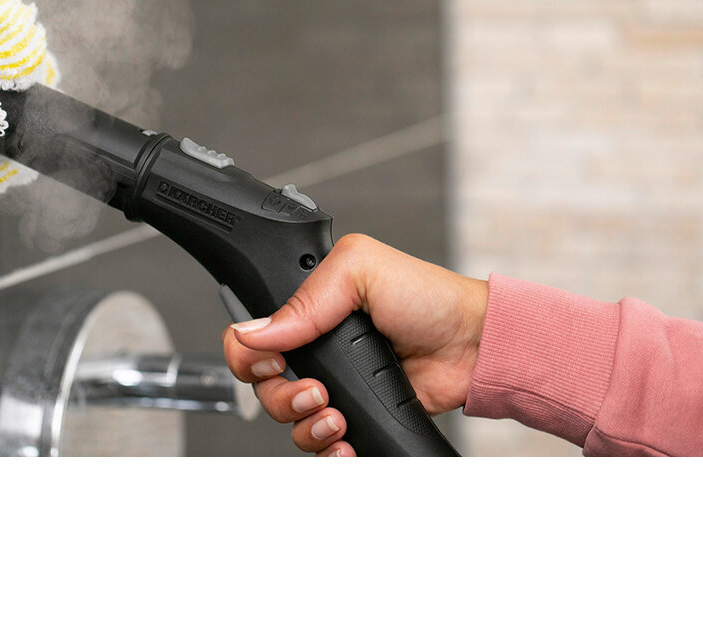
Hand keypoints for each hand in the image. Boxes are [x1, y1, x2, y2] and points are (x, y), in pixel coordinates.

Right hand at [221, 233, 488, 455]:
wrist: (472, 346)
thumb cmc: (427, 296)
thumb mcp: (359, 270)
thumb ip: (304, 299)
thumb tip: (254, 331)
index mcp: (307, 309)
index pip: (251, 335)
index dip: (249, 354)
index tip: (272, 361)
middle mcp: (316, 348)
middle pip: (265, 386)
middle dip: (283, 397)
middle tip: (317, 392)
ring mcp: (337, 385)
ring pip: (290, 421)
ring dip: (307, 426)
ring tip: (338, 418)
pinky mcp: (358, 416)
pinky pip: (322, 445)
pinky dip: (327, 450)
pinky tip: (346, 442)